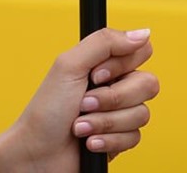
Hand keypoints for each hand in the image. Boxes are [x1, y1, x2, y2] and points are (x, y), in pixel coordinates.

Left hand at [0, 27, 156, 167]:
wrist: (38, 154)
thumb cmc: (46, 110)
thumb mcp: (70, 66)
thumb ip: (105, 42)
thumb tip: (142, 33)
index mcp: (103, 63)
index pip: (141, 51)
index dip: (122, 65)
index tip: (96, 74)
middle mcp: (115, 85)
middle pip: (148, 84)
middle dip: (112, 98)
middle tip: (84, 103)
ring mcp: (119, 113)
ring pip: (142, 114)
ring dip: (105, 122)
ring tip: (79, 125)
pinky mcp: (121, 139)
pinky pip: (135, 137)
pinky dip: (108, 140)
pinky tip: (88, 141)